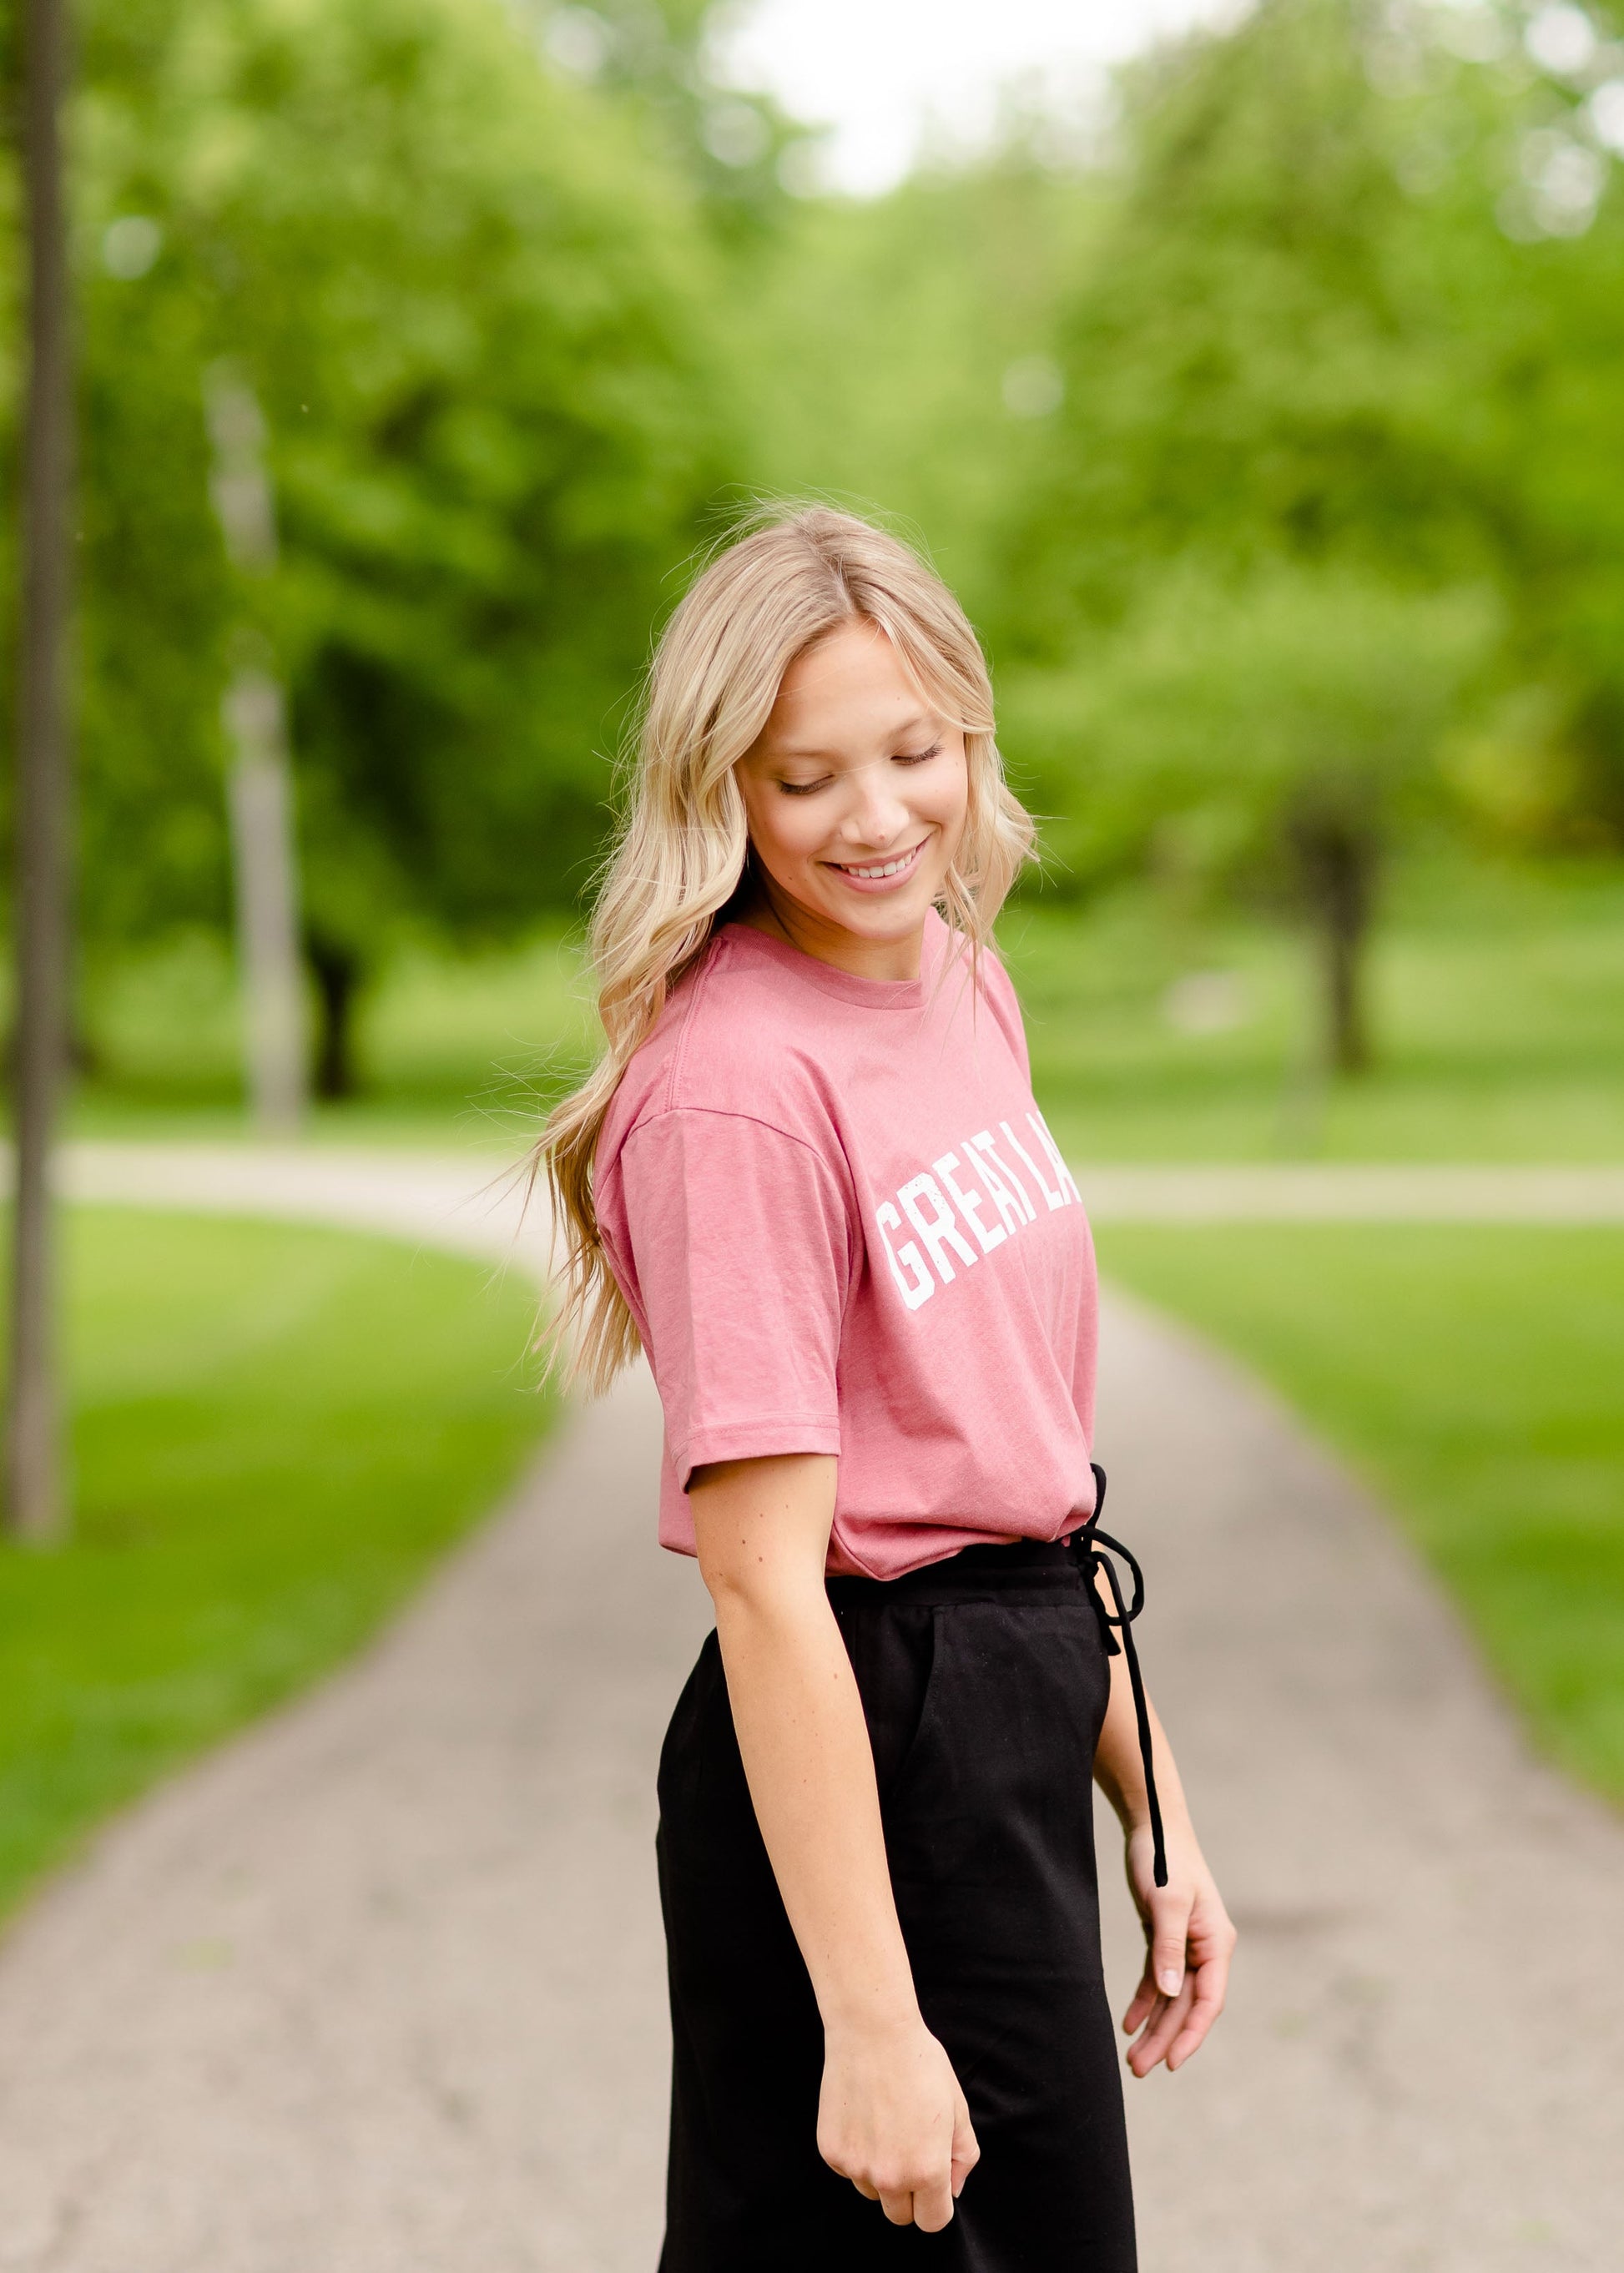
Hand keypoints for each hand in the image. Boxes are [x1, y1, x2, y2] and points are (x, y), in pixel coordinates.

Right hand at [817, 2012, 979, 2230]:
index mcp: (927, 2170)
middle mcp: (889, 2177)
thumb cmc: (919, 2064)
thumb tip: (953, 2189)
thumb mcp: (957, 2108)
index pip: (933, 2222)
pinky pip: (848, 2170)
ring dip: (880, 2174)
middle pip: (899, 2216)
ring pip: (872, 2192)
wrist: (871, 2030)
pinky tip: (863, 2117)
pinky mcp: (831, 2152)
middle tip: (909, 2151)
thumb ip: (962, 2155)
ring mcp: (856, 2166)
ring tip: (885, 2127)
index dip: (937, 2204)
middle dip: (908, 2195)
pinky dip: (856, 2153)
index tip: (934, 2184)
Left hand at [1120, 1817, 1235, 2077]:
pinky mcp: (1165, 1939)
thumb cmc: (1164, 1858)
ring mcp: (1186, 1946)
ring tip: (1133, 2059)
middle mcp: (1206, 1950)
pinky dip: (1145, 2001)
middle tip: (1139, 2069)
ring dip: (1154, 2027)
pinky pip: (1158, 1980)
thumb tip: (1170, 1994)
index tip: (1172, 2063)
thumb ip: (1169, 1948)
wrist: (1152, 1825)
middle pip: (1187, 2006)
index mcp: (1216, 1943)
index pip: (1208, 2001)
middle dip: (1165, 2039)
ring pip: (1171, 1998)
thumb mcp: (1166, 1902)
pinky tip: (1129, 2023)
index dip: (1191, 2035)